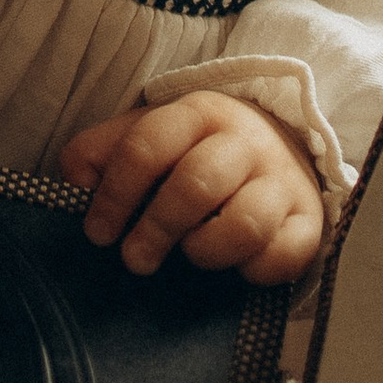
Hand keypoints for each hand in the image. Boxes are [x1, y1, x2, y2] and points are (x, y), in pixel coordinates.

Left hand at [61, 90, 325, 283]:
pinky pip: (283, 254)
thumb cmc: (197, 150)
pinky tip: (236, 266)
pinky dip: (253, 269)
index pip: (147, 147)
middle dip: (156, 228)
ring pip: (245, 223)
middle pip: (196, 183)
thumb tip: (74, 178)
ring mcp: (280, 181)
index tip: (98, 233)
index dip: (115, 195)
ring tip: (190, 254)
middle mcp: (244, 142)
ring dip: (206, 250)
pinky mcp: (308, 220)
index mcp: (197, 113)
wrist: (279, 143)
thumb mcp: (150, 134)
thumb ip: (104, 150)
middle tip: (135, 260)